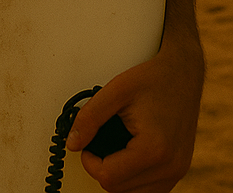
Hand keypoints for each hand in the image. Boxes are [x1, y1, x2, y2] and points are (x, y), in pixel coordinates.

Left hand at [66, 37, 203, 192]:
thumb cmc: (152, 79)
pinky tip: (125, 155)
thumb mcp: (114, 91)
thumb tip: (72, 143)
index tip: (86, 142)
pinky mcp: (179, 171)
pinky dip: (132, 178)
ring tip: (111, 146)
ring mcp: (178, 172)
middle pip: (119, 189)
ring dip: (116, 176)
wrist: (183, 74)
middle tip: (96, 141)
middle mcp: (171, 167)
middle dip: (101, 168)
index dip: (89, 161)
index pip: (109, 178)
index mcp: (154, 149)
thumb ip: (90, 118)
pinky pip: (149, 189)